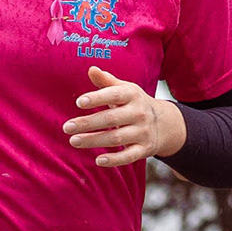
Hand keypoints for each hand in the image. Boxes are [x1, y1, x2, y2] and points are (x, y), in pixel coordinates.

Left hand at [66, 67, 187, 168]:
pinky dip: (115, 159)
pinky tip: (98, 160)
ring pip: (117, 138)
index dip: (97, 98)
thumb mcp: (124, 89)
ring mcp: (143, 132)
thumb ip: (106, 81)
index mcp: (133, 95)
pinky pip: (129, 156)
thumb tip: (91, 69)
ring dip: (94, 141)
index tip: (78, 103)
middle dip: (88, 123)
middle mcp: (139, 113)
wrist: (164, 123)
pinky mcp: (144, 149)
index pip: (114, 95)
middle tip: (67, 127)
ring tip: (73, 141)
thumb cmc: (134, 103)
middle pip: (111, 118)